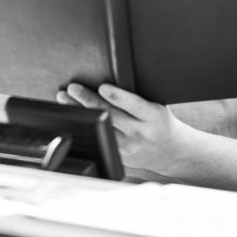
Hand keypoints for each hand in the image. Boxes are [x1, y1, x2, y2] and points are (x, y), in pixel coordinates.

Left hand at [57, 82, 186, 176]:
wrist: (172, 151)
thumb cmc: (161, 122)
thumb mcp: (157, 106)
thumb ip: (137, 97)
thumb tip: (108, 80)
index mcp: (153, 116)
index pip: (134, 105)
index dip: (117, 96)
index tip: (102, 87)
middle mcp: (140, 132)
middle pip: (111, 115)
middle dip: (89, 100)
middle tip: (73, 88)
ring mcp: (129, 147)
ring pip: (100, 127)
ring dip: (80, 112)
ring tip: (64, 98)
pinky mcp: (120, 156)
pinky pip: (99, 139)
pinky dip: (85, 127)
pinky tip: (73, 118)